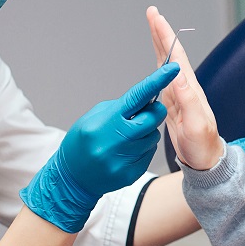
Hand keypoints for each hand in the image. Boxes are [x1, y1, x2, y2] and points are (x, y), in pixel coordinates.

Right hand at [20, 63, 179, 232]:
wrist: (71, 177)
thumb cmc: (82, 141)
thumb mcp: (95, 117)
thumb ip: (121, 108)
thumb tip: (147, 99)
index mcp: (105, 121)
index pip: (137, 97)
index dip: (157, 81)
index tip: (173, 68)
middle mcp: (114, 141)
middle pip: (152, 119)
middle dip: (154, 112)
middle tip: (145, 113)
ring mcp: (122, 159)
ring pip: (152, 137)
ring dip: (146, 133)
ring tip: (127, 137)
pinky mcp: (130, 174)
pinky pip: (149, 154)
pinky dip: (142, 149)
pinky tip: (125, 152)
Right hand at [147, 5, 221, 169]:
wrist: (206, 160)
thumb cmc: (202, 145)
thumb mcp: (194, 124)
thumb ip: (187, 99)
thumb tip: (178, 74)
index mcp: (189, 89)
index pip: (176, 55)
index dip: (165, 35)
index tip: (156, 17)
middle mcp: (185, 87)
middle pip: (171, 53)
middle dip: (160, 32)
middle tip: (152, 12)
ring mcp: (179, 94)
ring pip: (166, 62)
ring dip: (159, 43)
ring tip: (153, 27)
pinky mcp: (173, 102)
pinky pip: (162, 77)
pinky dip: (158, 62)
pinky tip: (156, 59)